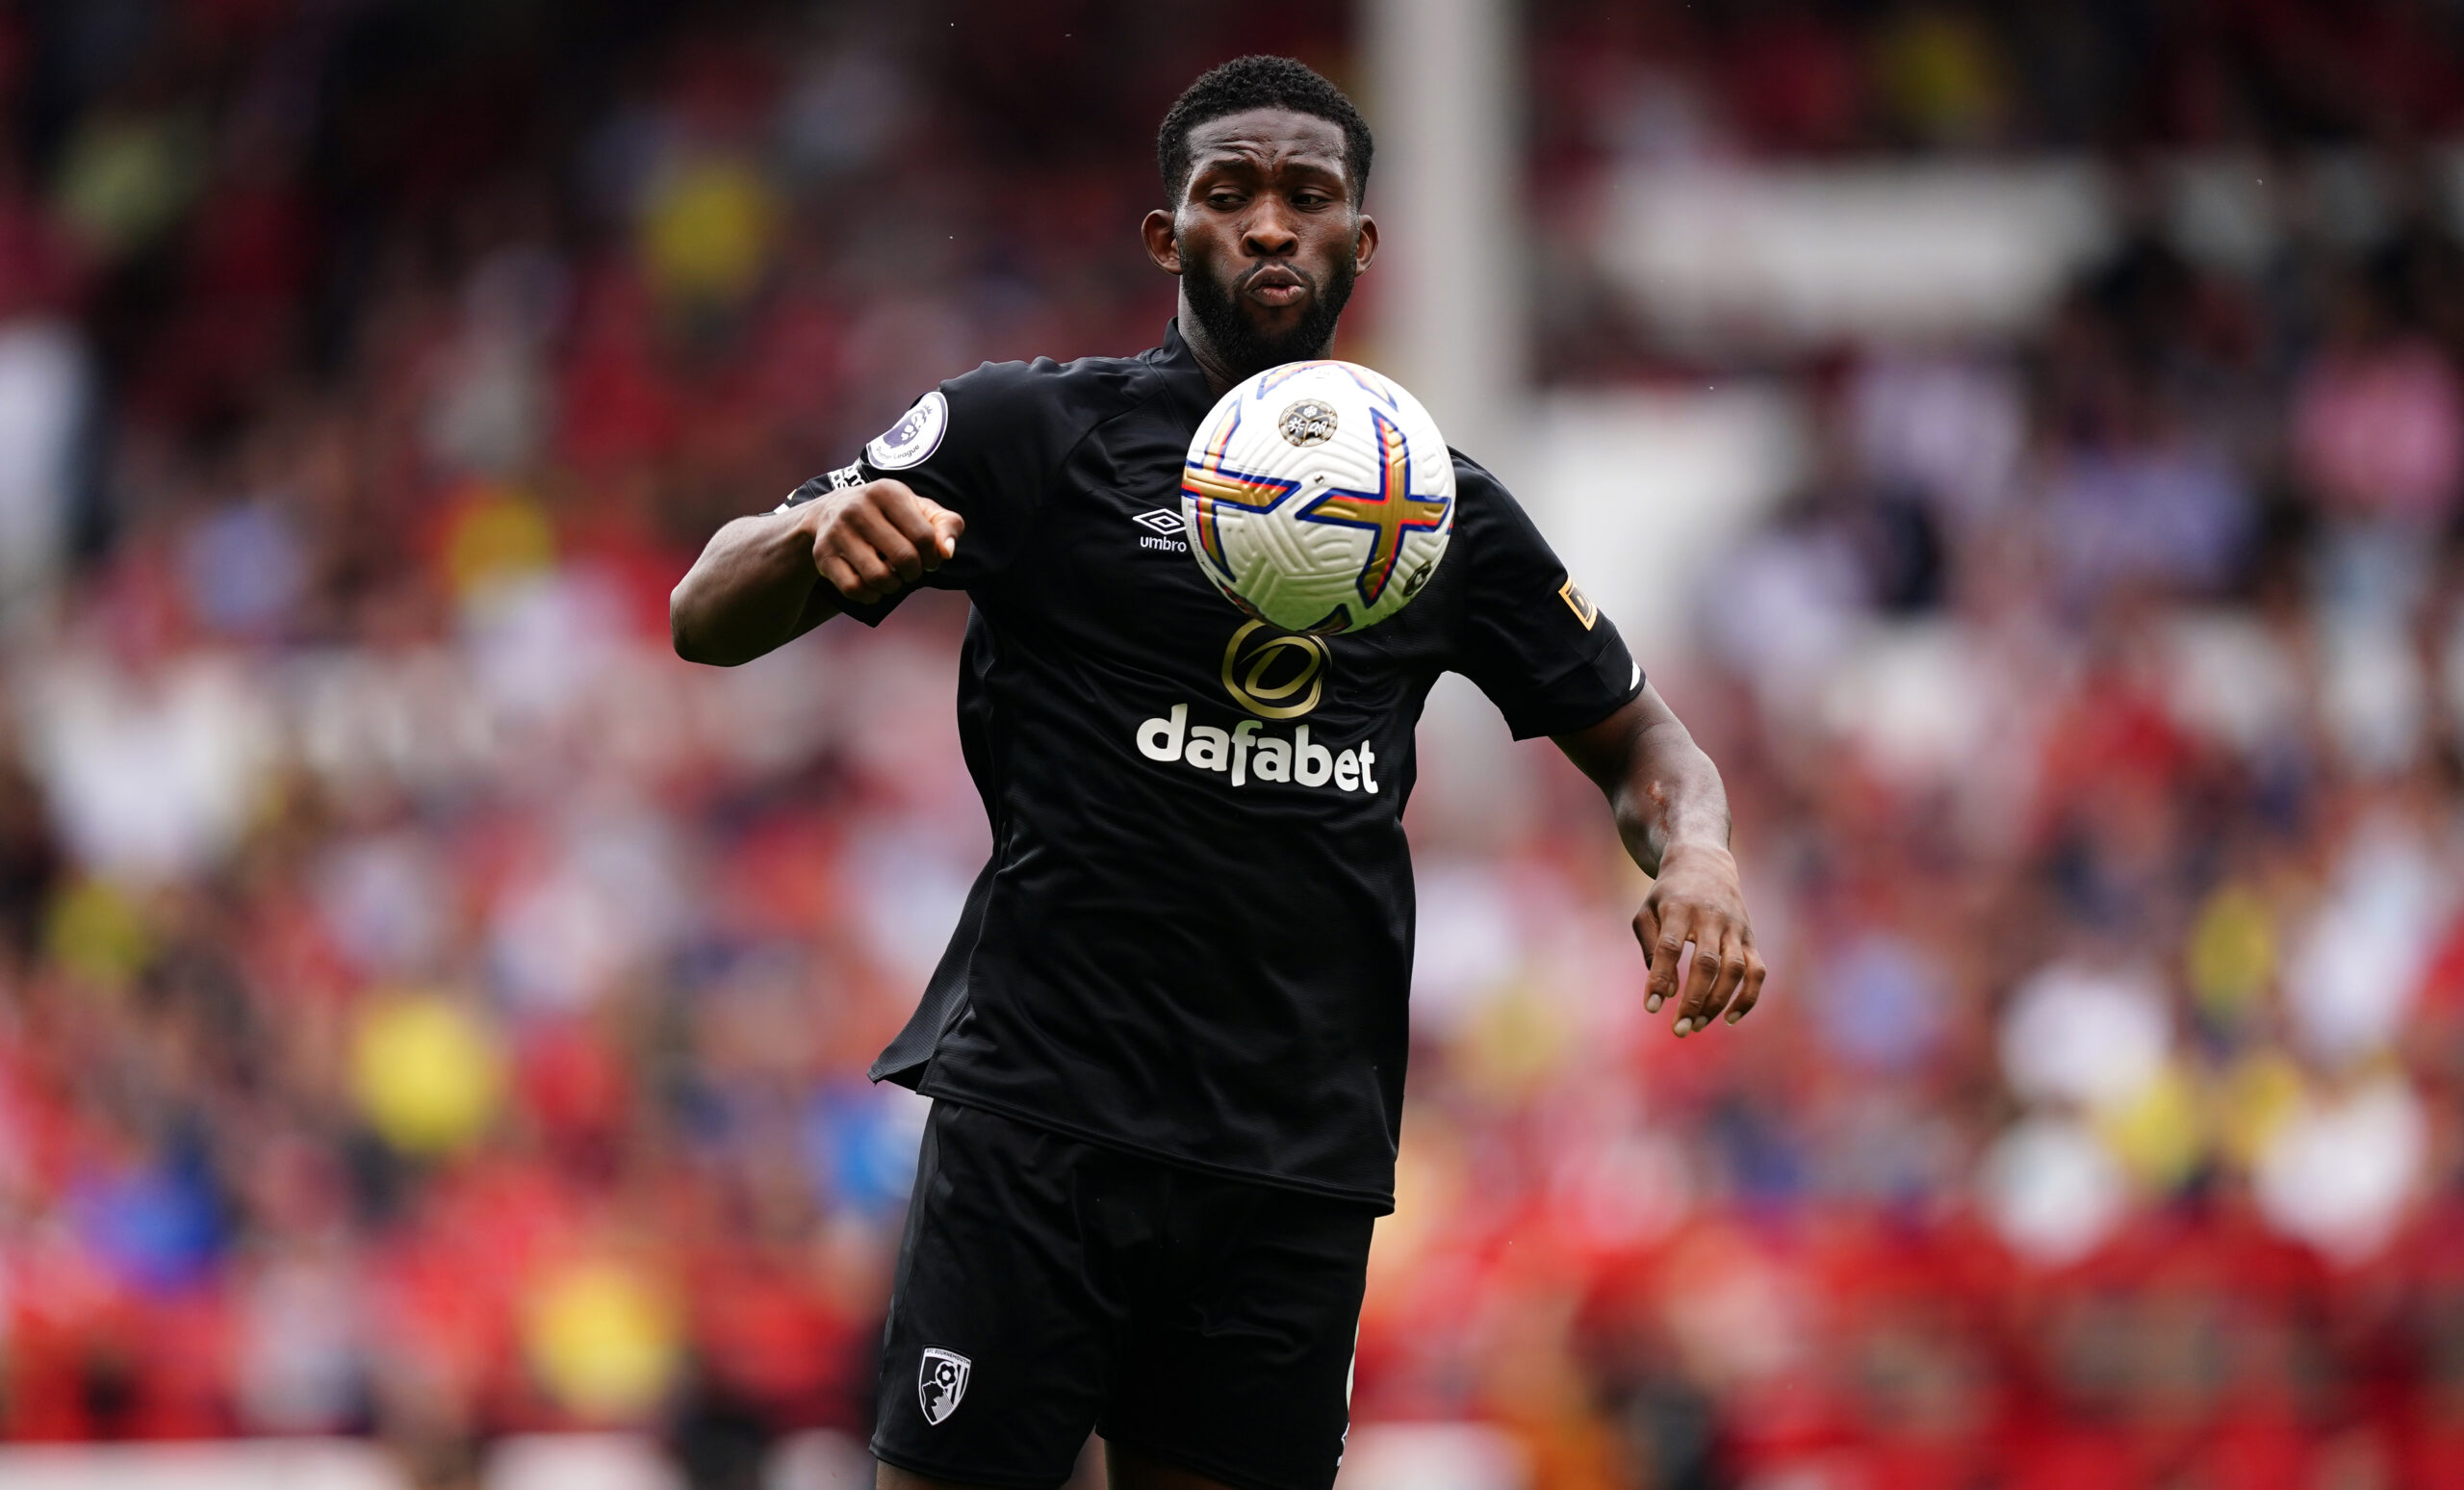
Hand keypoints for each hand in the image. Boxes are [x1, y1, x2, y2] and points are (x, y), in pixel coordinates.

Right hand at [804, 479, 964, 604]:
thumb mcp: (918, 508)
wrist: (828, 511)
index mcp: (887, 492)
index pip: (924, 536)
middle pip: (904, 558)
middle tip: (911, 572)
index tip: (929, 559)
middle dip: (915, 573)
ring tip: (894, 579)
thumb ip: (946, 524)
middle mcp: (858, 508)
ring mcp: (838, 531)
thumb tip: (948, 552)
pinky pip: (854, 589)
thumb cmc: (886, 513)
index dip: (933, 557)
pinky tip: (874, 587)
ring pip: (879, 577)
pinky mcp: (823, 554)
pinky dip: (870, 595)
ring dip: (893, 586)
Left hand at [1634, 842, 1765, 1037]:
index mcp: (1679, 909)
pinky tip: (1730, 1018)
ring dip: (1718, 1002)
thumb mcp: (1647, 913)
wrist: (1703, 863)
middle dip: (1694, 1000)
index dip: (1661, 978)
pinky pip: (1757, 972)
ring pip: (1735, 970)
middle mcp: (1711, 917)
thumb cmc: (1667, 895)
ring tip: (1698, 1025)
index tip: (1652, 1008)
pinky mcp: (1749, 938)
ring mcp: (1735, 928)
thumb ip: (1652, 950)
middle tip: (1679, 1029)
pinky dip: (1748, 998)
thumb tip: (1667, 992)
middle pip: (1706, 963)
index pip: (1670, 947)